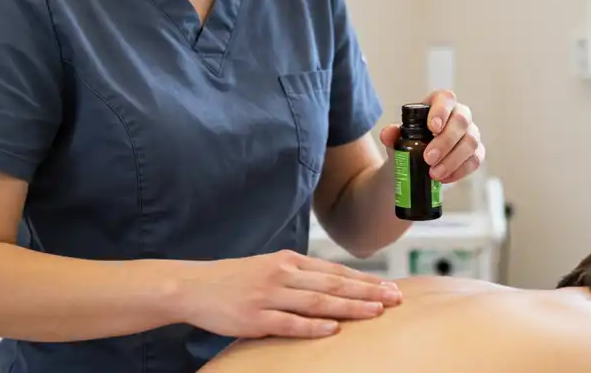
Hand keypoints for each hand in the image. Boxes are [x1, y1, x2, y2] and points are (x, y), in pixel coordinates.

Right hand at [174, 249, 401, 338]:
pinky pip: (289, 323)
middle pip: (333, 284)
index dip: (365, 280)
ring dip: (350, 307)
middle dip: (368, 292)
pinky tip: (334, 328)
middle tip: (395, 299)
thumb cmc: (237, 279)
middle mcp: (283, 274)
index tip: (390, 287)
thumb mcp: (271, 267)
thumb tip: (336, 284)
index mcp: (289, 260)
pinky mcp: (255, 317)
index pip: (335, 271)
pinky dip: (313, 325)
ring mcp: (269, 296)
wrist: (195, 286)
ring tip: (376, 312)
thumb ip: (301, 275)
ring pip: (318, 302)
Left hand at [378, 89, 484, 184]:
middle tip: (428, 158)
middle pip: (461, 121)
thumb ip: (391, 134)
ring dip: (453, 160)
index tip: (431, 128)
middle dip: (445, 141)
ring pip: (471, 142)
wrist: (411, 167)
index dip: (441, 111)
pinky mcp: (476, 153)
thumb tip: (388, 133)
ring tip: (434, 173)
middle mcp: (459, 115)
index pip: (446, 99)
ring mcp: (470, 133)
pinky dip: (460, 171)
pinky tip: (445, 178)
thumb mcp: (396, 139)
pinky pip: (475, 160)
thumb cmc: (408, 145)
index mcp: (440, 103)